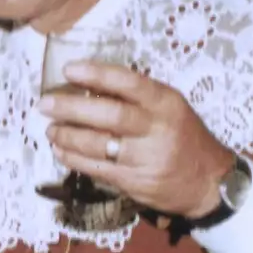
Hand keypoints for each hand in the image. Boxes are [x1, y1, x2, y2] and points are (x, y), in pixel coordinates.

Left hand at [39, 61, 235, 218]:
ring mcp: (145, 157)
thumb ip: (137, 97)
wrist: (208, 182)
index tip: (69, 69)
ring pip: (98, 144)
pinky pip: (96, 168)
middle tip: (45, 104)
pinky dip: (73, 158)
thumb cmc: (183, 137)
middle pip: (110, 115)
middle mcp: (157, 128)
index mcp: (166, 103)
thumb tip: (89, 82)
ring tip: (50, 129)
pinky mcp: (134, 181)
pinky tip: (60, 150)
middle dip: (71, 108)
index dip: (97, 74)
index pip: (130, 82)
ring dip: (67, 135)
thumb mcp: (170, 108)